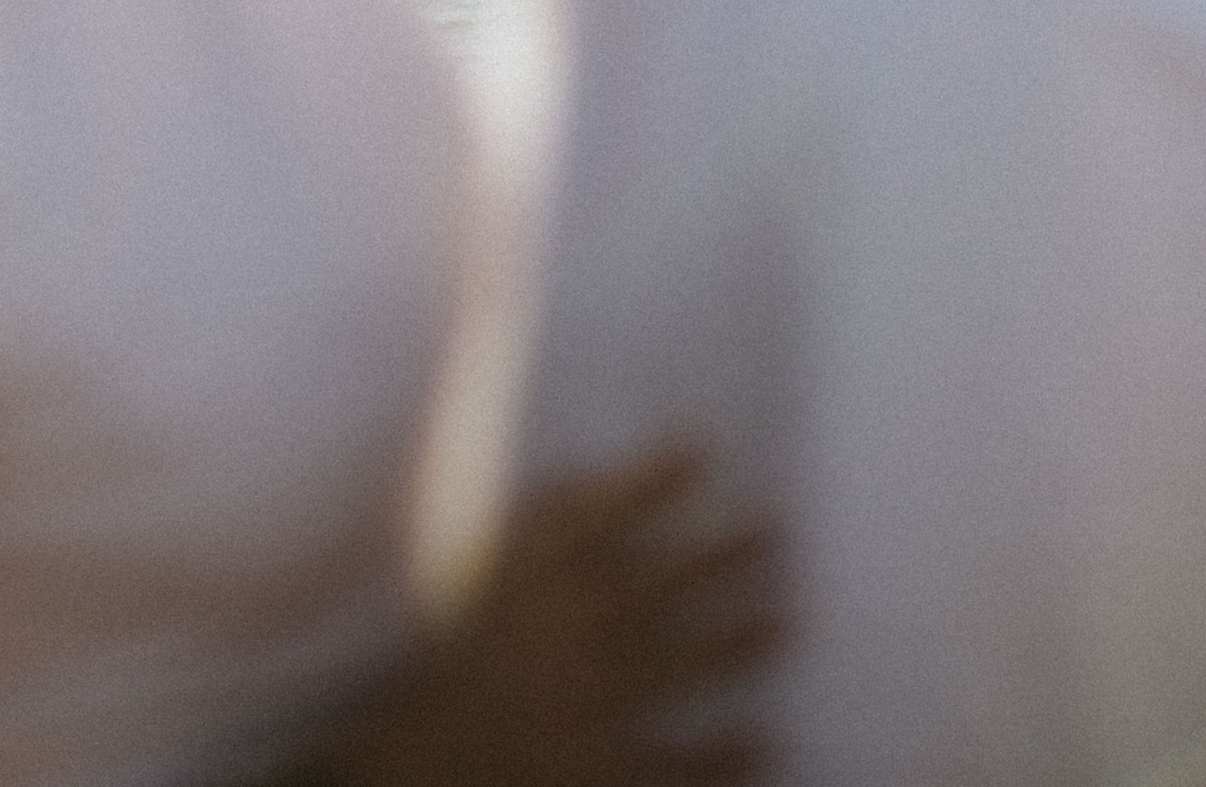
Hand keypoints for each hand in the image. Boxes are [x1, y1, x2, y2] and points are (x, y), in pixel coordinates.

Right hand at [298, 450, 777, 786]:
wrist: (420, 763)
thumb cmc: (438, 663)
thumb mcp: (471, 575)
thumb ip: (530, 524)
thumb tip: (587, 473)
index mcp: (527, 581)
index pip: (598, 514)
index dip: (652, 480)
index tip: (701, 450)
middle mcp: (570, 632)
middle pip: (658, 584)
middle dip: (719, 556)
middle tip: (774, 532)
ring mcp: (594, 704)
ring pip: (680, 665)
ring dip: (735, 644)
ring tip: (786, 624)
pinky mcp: (605, 772)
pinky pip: (678, 761)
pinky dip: (724, 753)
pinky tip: (766, 740)